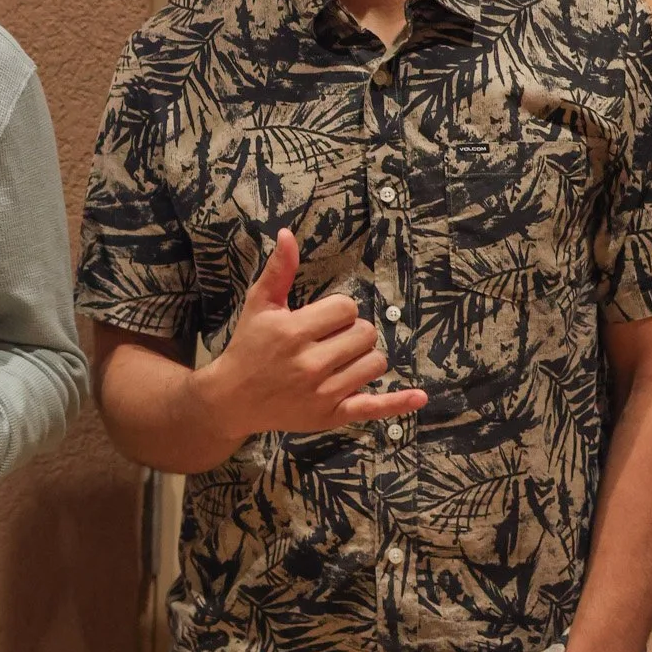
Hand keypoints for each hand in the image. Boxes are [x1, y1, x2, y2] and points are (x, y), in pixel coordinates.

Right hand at [196, 231, 427, 444]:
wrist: (233, 399)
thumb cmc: (248, 346)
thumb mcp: (259, 305)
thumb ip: (278, 270)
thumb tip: (288, 235)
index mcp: (293, 332)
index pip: (347, 309)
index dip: (338, 310)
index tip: (320, 319)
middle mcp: (310, 364)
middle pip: (365, 334)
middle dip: (352, 332)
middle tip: (328, 339)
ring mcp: (323, 393)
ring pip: (374, 363)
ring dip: (363, 357)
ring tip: (339, 359)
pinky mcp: (332, 415)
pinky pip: (374, 407)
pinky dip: (398, 402)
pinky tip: (419, 397)